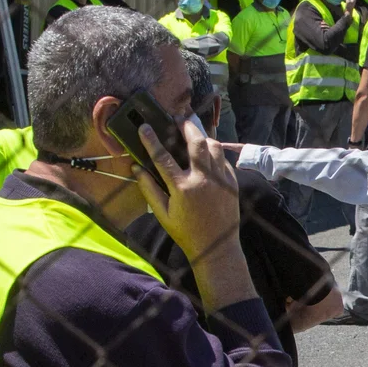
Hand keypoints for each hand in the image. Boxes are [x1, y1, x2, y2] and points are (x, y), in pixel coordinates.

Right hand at [131, 114, 240, 260]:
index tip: (145, 127)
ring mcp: (220, 180)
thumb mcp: (162, 214)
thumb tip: (135, 168)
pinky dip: (214, 154)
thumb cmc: (186, 232)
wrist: (217, 247)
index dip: (151, 140)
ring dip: (202, 137)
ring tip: (193, 134)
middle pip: (195, 142)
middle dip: (186, 126)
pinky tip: (206, 155)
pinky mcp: (232, 183)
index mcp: (182, 188)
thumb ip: (149, 189)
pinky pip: (223, 160)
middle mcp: (203, 180)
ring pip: (214, 146)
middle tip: (178, 119)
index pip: (163, 157)